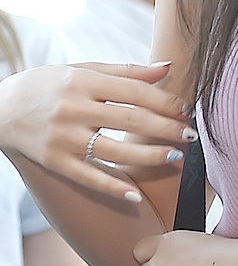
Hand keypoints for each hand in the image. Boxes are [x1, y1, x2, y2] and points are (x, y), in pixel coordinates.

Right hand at [0, 61, 192, 200]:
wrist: (2, 108)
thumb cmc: (51, 84)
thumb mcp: (84, 69)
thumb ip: (127, 71)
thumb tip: (168, 68)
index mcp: (85, 81)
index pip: (134, 91)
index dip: (164, 101)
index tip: (187, 109)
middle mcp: (75, 108)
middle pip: (130, 120)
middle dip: (165, 128)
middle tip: (192, 135)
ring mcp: (63, 137)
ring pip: (114, 151)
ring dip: (148, 157)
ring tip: (175, 157)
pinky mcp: (54, 162)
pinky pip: (87, 178)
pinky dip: (111, 188)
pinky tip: (134, 196)